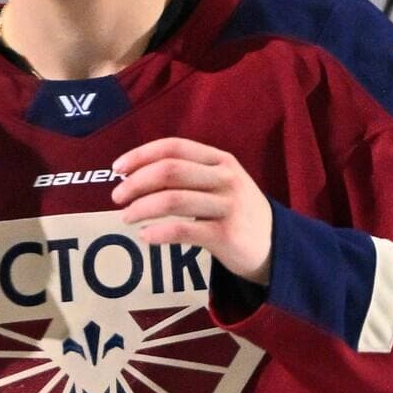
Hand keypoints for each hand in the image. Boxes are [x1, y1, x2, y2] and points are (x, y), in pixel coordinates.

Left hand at [112, 138, 272, 283]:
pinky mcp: (226, 235)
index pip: (174, 147)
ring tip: (127, 217)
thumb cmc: (237, 212)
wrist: (275, 245)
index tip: (117, 168)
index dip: (141, 155)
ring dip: (142, 208)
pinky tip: (145, 236)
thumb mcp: (222, 183)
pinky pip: (183, 230)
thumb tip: (136, 176)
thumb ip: (189, 175)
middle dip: (136, 182)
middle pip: (169, 171)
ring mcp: (227, 206)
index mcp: (220, 160)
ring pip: (173, 200)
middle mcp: (225, 178)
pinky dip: (158, 233)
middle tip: (116, 197)